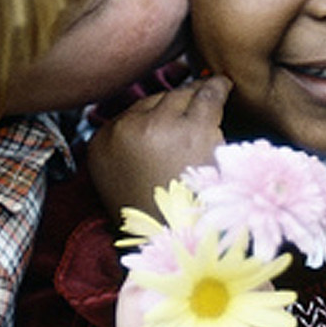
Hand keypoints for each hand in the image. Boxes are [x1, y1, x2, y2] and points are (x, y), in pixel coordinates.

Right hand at [88, 76, 231, 216]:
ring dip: (199, 92)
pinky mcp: (193, 129)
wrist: (177, 241)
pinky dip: (218, 88)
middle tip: (194, 97)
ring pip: (182, 94)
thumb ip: (125, 150)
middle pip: (156, 100)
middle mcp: (124, 131)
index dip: (155, 110)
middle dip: (177, 101)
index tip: (169, 111)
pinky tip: (224, 86)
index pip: (130, 112)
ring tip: (213, 88)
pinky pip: (209, 95)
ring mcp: (159, 127)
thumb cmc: (156, 218)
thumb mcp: (121, 184)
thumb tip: (148, 121)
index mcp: (101, 145)